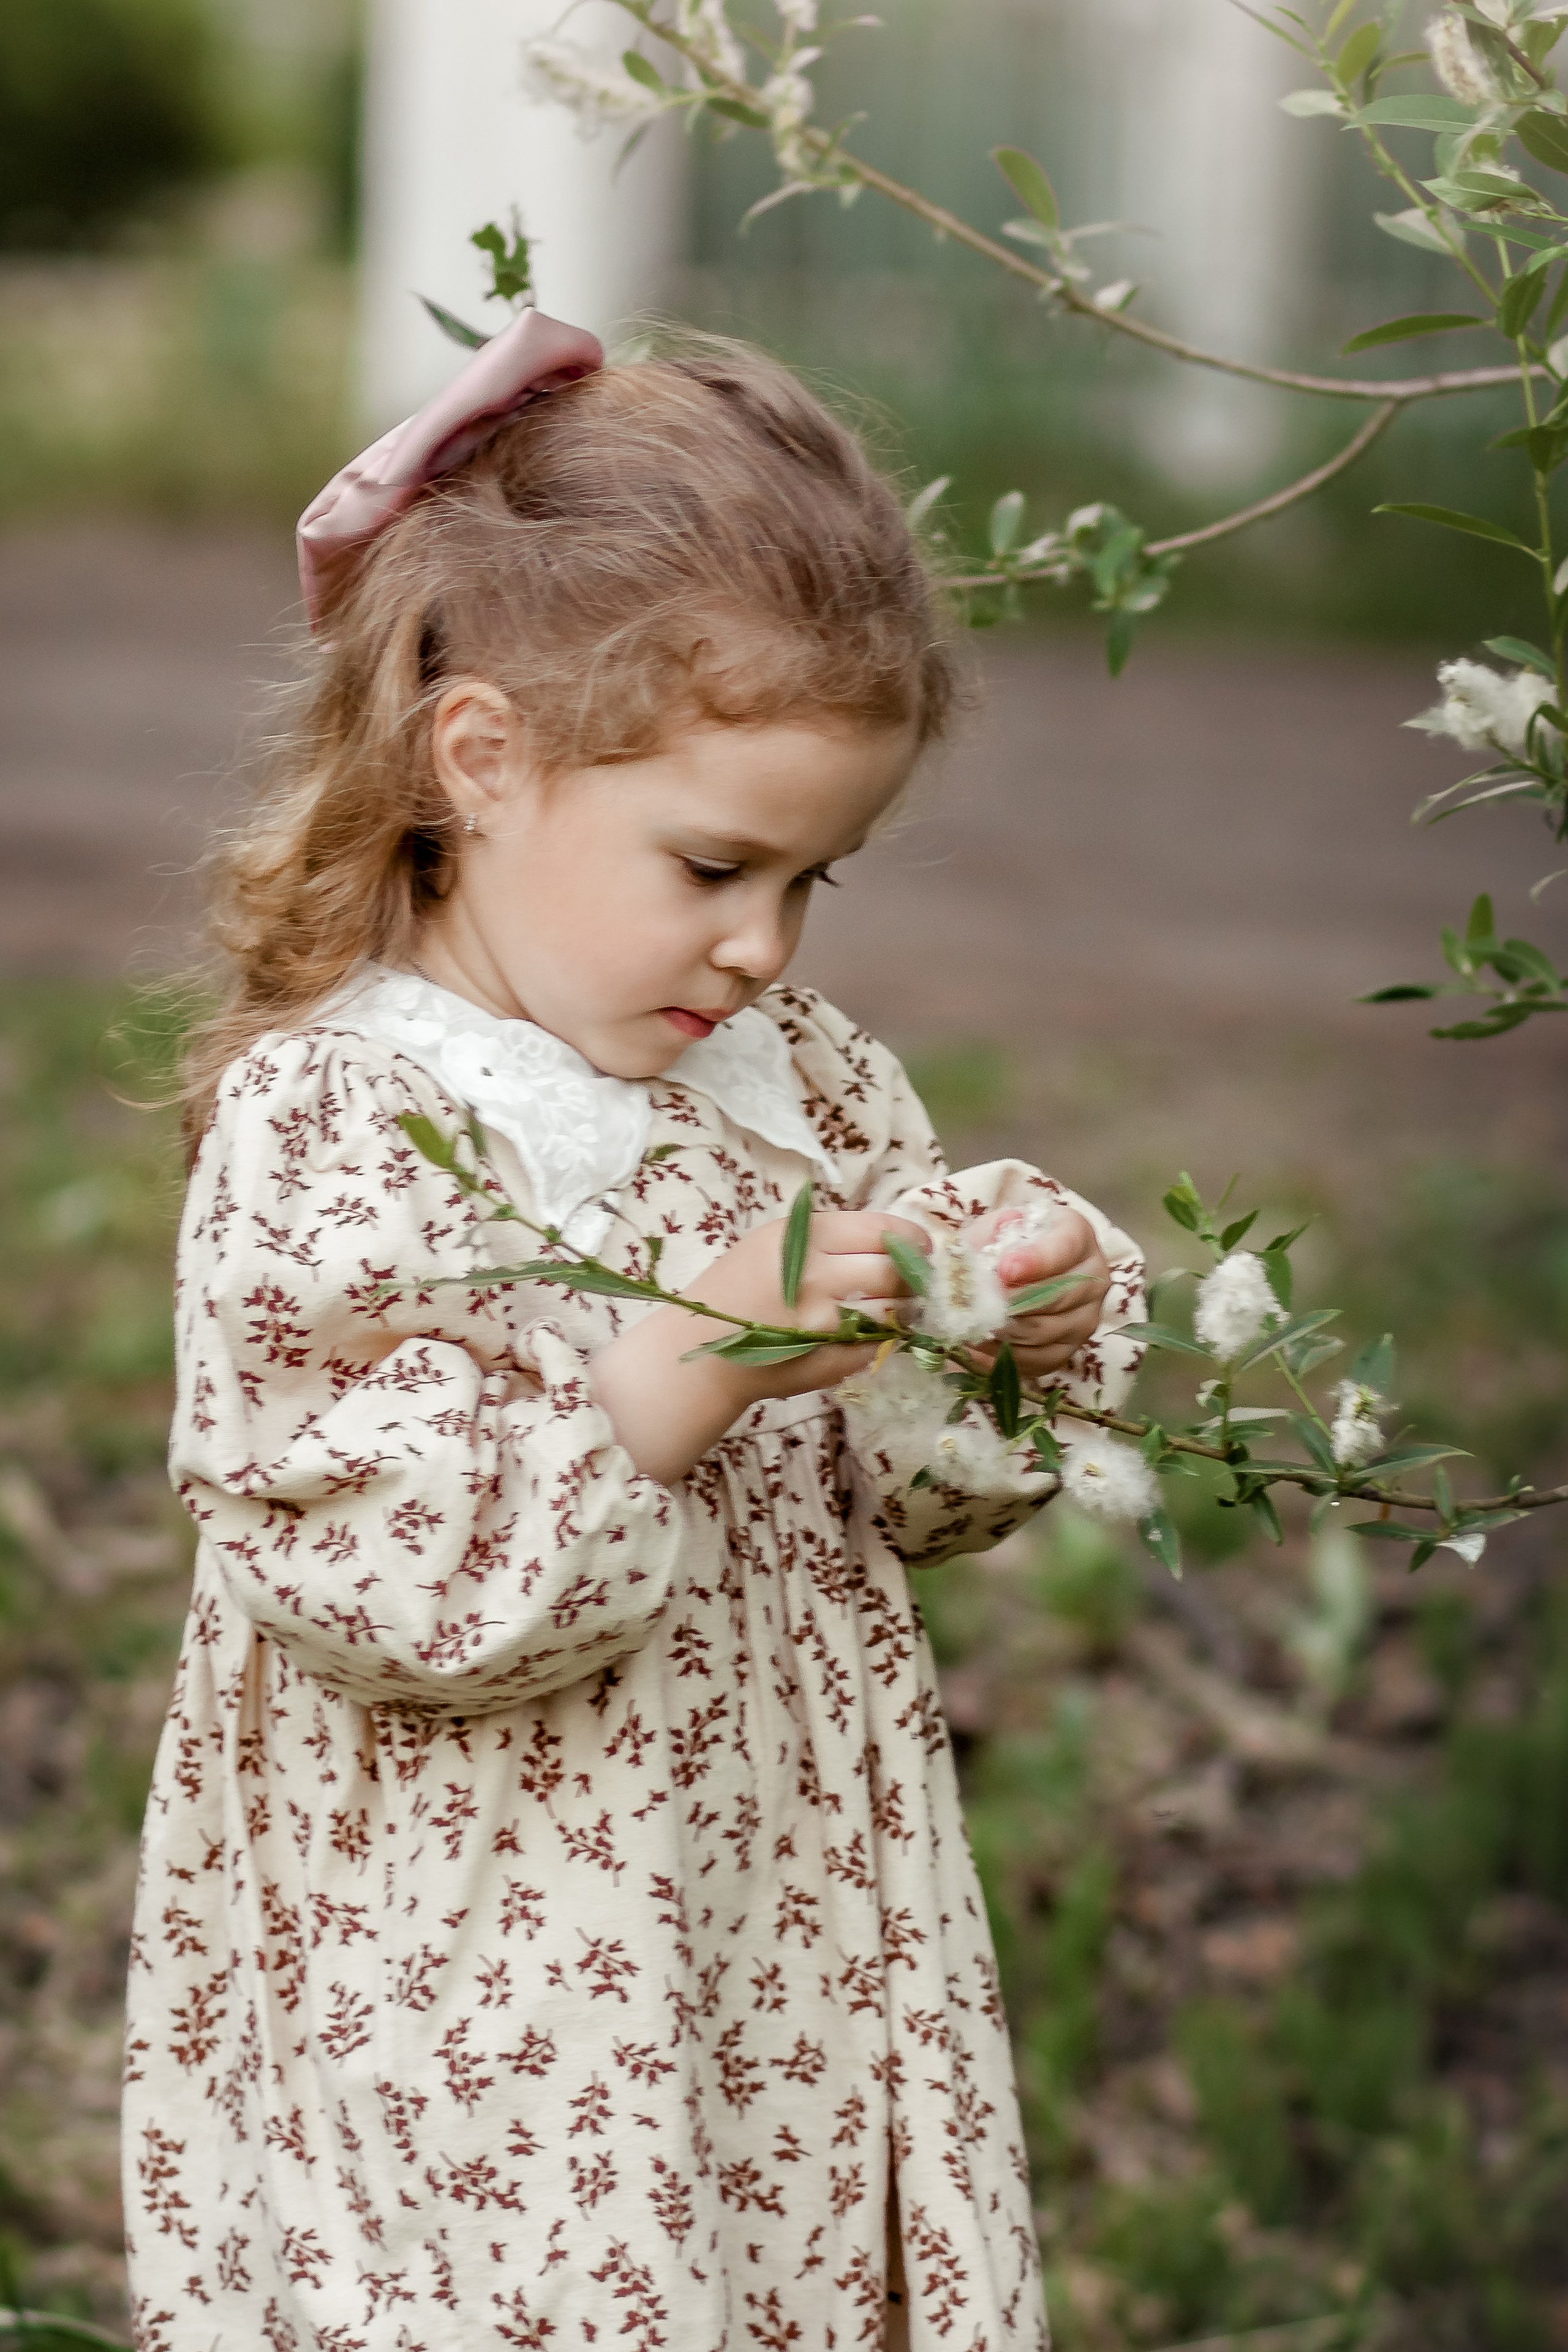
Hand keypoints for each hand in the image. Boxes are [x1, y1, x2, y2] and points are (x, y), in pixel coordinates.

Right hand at [591, 1210, 930, 1484]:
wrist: (698, 1353)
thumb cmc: (736, 1289)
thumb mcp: (772, 1243)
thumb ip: (827, 1238)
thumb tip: (894, 1239)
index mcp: (801, 1238)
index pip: (882, 1231)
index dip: (912, 1239)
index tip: (921, 1247)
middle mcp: (815, 1277)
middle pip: (895, 1271)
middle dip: (913, 1276)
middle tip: (915, 1280)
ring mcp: (824, 1324)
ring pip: (893, 1312)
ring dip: (904, 1311)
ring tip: (896, 1309)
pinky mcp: (828, 1362)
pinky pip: (876, 1348)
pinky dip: (881, 1342)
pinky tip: (867, 1337)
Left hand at [963, 1204, 1109, 1381]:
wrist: (1013, 1268)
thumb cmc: (1004, 1243)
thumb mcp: (994, 1227)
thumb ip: (991, 1232)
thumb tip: (993, 1244)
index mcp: (1078, 1235)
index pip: (1065, 1248)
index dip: (1036, 1261)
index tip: (1004, 1270)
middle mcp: (1093, 1277)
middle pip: (1057, 1297)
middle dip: (1012, 1302)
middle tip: (977, 1303)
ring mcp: (1085, 1317)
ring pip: (1045, 1331)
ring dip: (1004, 1330)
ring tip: (971, 1325)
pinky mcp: (1070, 1349)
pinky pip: (1040, 1361)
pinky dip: (1006, 1356)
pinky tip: (980, 1346)